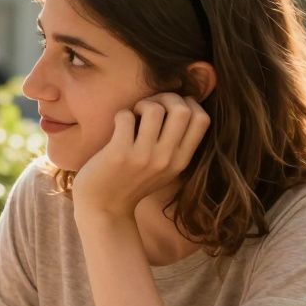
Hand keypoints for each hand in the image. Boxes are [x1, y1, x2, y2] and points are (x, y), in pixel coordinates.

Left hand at [71, 93, 209, 221]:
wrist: (103, 208)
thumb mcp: (164, 169)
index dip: (188, 103)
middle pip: (183, 110)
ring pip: (154, 109)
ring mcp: (143, 157)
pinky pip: (125, 116)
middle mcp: (166, 159)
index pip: (202, 119)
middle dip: (166, 97)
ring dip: (142, 104)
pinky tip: (117, 126)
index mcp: (181, 161)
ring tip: (133, 115)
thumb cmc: (131, 181)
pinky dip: (121, 114)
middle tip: (149, 107)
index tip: (170, 107)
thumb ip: (176, 145)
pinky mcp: (119, 154)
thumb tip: (182, 104)